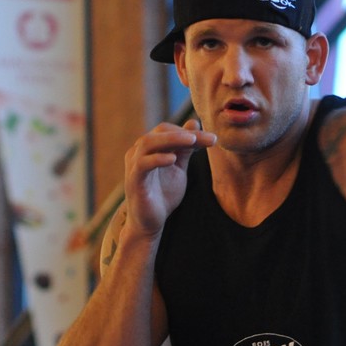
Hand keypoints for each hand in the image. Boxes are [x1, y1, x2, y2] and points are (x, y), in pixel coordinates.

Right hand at [123, 118, 215, 237]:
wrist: (151, 221)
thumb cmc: (163, 193)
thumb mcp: (179, 168)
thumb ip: (185, 148)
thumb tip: (194, 123)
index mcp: (150, 147)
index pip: (169, 130)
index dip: (190, 132)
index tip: (212, 138)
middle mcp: (139, 152)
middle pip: (160, 131)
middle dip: (185, 133)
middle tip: (208, 138)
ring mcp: (134, 165)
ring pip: (149, 142)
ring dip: (172, 139)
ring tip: (192, 141)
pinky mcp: (133, 180)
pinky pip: (142, 164)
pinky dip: (157, 159)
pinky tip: (173, 159)